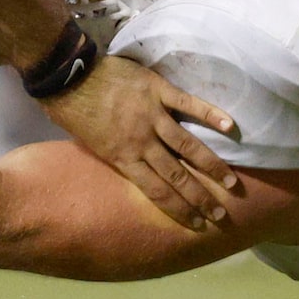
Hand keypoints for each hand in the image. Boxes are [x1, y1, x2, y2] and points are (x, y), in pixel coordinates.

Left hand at [39, 54, 240, 228]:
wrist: (65, 74)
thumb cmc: (72, 110)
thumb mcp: (89, 145)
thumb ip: (116, 155)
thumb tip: (132, 168)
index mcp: (122, 157)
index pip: (156, 191)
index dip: (178, 209)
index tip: (196, 223)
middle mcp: (141, 141)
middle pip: (177, 175)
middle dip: (200, 197)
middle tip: (221, 214)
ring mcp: (151, 115)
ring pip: (188, 146)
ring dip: (213, 166)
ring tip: (232, 183)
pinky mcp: (157, 89)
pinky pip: (188, 103)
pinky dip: (210, 114)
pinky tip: (230, 126)